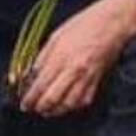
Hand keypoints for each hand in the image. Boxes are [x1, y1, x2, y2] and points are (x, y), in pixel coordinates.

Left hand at [17, 0, 130, 119]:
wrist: (111, 24)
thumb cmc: (84, 25)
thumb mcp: (56, 36)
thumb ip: (43, 56)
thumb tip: (32, 73)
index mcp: (61, 57)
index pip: (41, 84)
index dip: (30, 98)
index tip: (24, 103)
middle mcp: (73, 71)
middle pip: (53, 99)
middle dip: (40, 108)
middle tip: (33, 109)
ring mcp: (87, 78)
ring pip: (69, 104)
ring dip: (55, 111)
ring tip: (47, 110)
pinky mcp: (97, 81)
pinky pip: (84, 101)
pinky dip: (73, 106)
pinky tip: (66, 104)